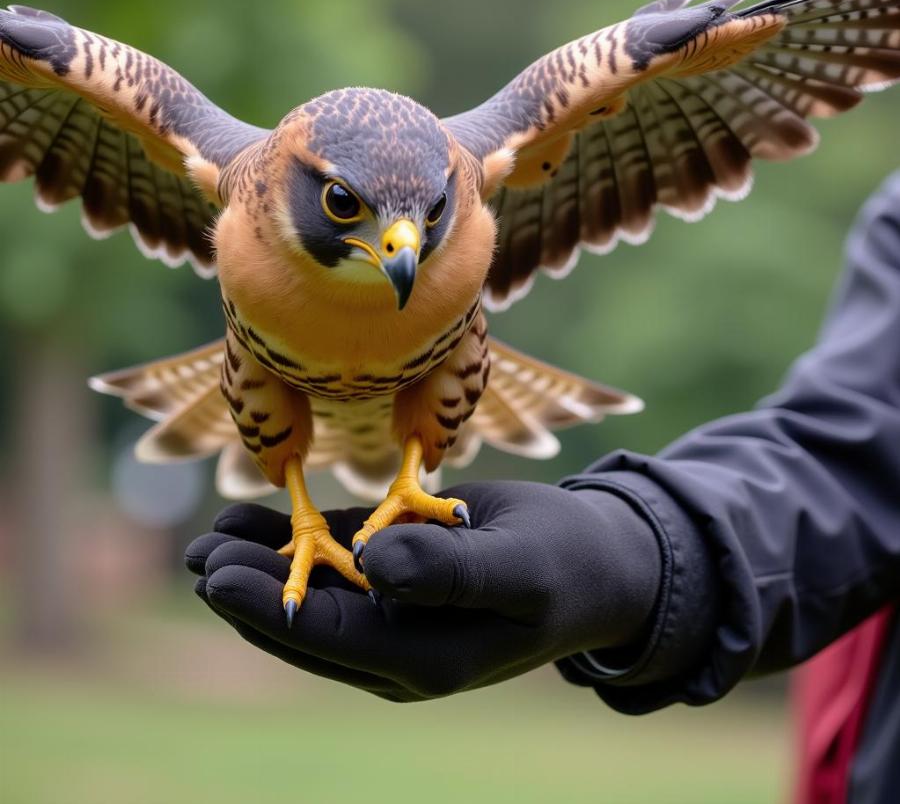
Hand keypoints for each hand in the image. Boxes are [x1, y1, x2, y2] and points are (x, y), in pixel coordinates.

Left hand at [185, 481, 661, 700]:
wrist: (597, 559)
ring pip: (316, 592)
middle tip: (199, 558)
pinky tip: (264, 519)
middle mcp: (399, 643)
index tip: (217, 579)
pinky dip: (302, 541)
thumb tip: (372, 565)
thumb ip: (450, 573)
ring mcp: (397, 611)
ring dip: (266, 568)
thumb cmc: (566, 563)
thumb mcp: (518, 569)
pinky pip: (341, 560)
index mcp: (423, 657)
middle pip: (308, 620)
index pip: (329, 636)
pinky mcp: (401, 574)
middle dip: (251, 592)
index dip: (269, 609)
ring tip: (210, 541)